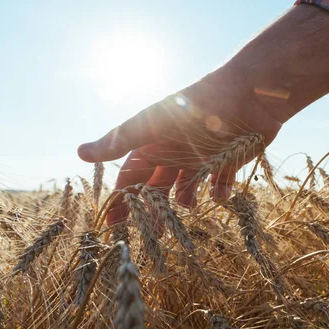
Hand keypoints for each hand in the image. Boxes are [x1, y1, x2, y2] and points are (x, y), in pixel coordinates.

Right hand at [78, 74, 282, 223]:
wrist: (249, 93)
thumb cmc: (198, 106)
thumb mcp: (154, 124)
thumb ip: (121, 140)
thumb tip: (79, 153)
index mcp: (156, 143)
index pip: (132, 175)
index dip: (123, 198)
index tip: (114, 224)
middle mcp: (177, 149)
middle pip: (159, 185)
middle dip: (154, 209)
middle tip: (154, 235)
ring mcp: (204, 154)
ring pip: (189, 185)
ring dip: (187, 200)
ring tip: (189, 207)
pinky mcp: (229, 158)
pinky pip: (221, 182)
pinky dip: (220, 192)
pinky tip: (220, 196)